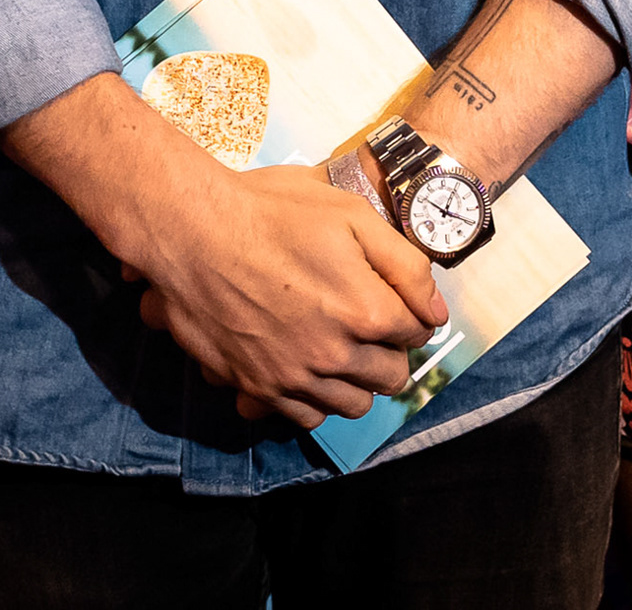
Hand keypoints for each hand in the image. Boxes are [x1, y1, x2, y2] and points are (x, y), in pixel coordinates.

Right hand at [125, 160, 448, 431]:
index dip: (409, 314)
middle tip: (366, 325)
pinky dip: (314, 401)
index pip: (417, 333)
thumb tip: (436, 312)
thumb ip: (405, 265)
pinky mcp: (259, 387)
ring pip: (352, 405)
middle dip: (388, 352)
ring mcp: (295, 376)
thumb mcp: (352, 215)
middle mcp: (336, 354)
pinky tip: (306, 370)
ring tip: (339, 350)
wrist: (194, 231)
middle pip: (390, 377)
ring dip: (355, 381)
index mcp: (367, 311)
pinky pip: (305, 418)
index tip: (390, 300)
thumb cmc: (273, 212)